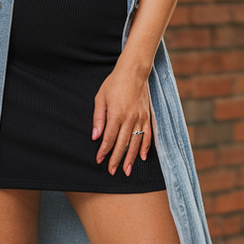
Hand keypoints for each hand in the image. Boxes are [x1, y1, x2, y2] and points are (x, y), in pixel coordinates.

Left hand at [91, 60, 152, 176]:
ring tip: (126, 170)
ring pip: (136, 143)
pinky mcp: (148, 116)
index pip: (109, 138)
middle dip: (116, 159)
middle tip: (112, 171)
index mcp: (116, 114)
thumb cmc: (114, 83)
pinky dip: (146, 147)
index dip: (104, 151)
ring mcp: (141, 118)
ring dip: (131, 158)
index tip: (99, 160)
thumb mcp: (100, 98)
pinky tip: (143, 157)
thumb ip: (98, 118)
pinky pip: (148, 135)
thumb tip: (95, 136)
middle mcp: (130, 118)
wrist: (134, 71)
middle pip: (122, 144)